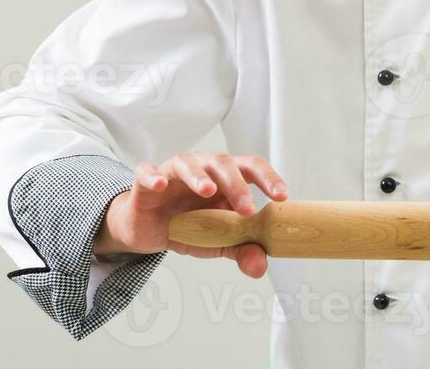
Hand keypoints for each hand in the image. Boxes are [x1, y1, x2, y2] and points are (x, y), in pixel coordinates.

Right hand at [93, 152, 287, 278]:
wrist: (148, 230)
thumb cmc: (188, 227)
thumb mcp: (217, 242)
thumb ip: (240, 249)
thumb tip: (260, 266)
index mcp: (225, 178)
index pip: (251, 168)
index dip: (269, 179)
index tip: (283, 197)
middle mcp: (203, 167)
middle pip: (223, 163)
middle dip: (237, 185)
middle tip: (247, 209)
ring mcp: (174, 171)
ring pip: (189, 164)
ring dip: (200, 177)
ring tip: (208, 191)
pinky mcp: (146, 182)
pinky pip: (147, 172)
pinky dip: (154, 176)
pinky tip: (161, 184)